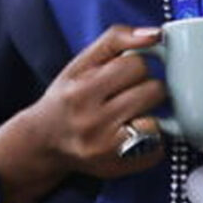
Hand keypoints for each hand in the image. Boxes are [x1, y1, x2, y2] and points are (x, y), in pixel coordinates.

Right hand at [0, 24, 168, 202]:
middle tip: (129, 94)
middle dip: (146, 88)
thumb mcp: (81, 62)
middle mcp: (92, 121)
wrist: (44, 141)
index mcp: (82, 90)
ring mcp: (106, 149)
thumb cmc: (67, 97)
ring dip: (151, 115)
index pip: (136, 64)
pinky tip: (132, 135)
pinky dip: (152, 141)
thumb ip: (116, 39)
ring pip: (158, 121)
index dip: (135, 66)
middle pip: (153, 91)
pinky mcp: (119, 168)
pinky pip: (158, 149)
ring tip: (132, 114)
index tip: (125, 73)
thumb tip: (155, 35)